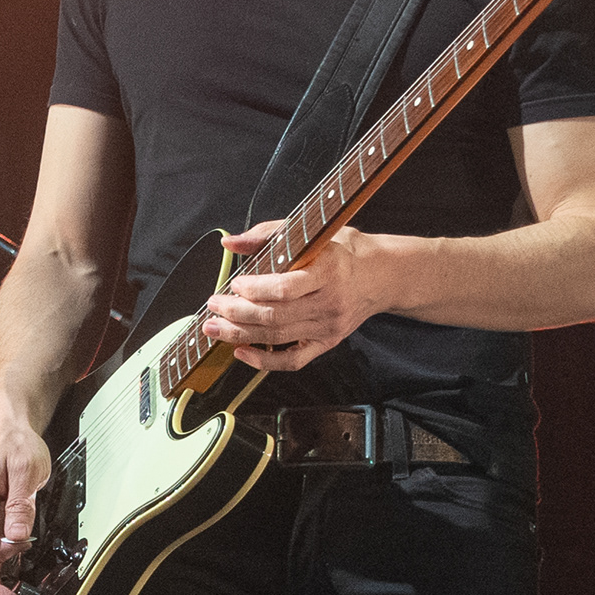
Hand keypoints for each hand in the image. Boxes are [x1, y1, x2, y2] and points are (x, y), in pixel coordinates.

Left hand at [201, 218, 399, 371]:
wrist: (382, 275)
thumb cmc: (344, 251)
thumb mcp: (311, 233)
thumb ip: (267, 235)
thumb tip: (230, 243)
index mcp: (327, 271)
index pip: (286, 287)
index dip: (255, 289)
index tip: (235, 284)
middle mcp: (328, 302)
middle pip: (275, 316)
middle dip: (236, 313)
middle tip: (213, 306)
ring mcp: (328, 326)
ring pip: (277, 337)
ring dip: (240, 334)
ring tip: (215, 328)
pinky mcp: (327, 342)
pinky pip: (292, 360)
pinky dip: (264, 361)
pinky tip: (241, 352)